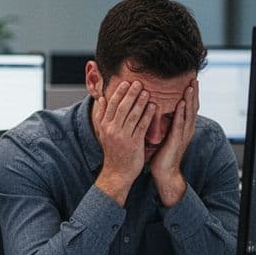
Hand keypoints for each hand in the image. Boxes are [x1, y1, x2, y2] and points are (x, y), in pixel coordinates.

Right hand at [92, 80, 154, 205]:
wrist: (117, 172)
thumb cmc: (113, 151)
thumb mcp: (103, 132)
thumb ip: (102, 116)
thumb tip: (102, 99)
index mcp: (104, 126)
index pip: (111, 105)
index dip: (119, 92)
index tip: (126, 82)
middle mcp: (111, 130)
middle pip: (121, 107)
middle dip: (130, 94)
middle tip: (138, 83)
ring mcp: (122, 137)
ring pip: (132, 115)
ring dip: (140, 102)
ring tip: (147, 92)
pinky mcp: (133, 143)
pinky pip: (141, 126)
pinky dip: (147, 115)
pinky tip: (153, 107)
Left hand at [151, 79, 197, 206]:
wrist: (165, 172)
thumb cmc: (162, 154)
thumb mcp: (164, 134)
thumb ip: (165, 123)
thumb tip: (158, 110)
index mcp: (183, 127)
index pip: (188, 107)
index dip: (190, 95)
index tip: (190, 81)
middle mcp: (186, 129)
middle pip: (192, 107)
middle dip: (193, 93)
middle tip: (194, 78)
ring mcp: (183, 135)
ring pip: (189, 113)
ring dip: (190, 99)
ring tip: (191, 86)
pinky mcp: (177, 140)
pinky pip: (180, 124)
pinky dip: (181, 113)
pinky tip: (181, 103)